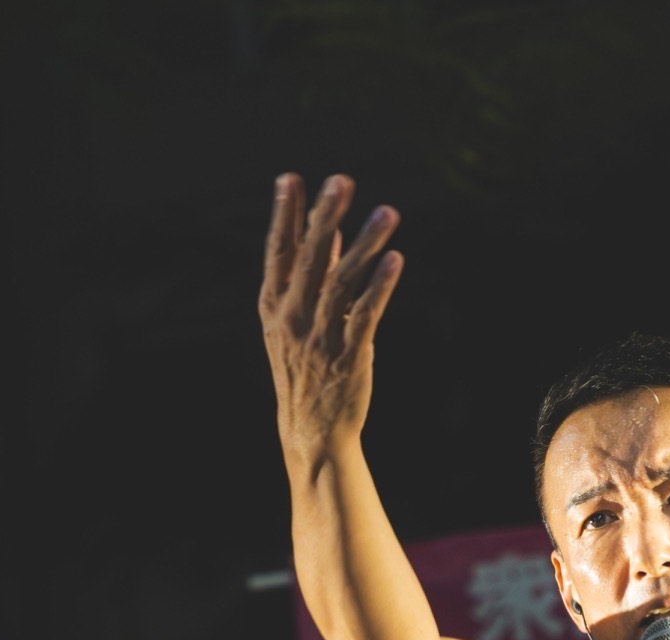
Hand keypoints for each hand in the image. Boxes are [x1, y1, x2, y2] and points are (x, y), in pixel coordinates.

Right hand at [259, 173, 403, 462]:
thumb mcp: (294, 321)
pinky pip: (365, 314)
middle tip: (341, 181)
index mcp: (274, 306)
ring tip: (387, 212)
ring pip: (342, 282)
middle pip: (310, 259)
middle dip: (325, 217)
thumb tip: (327, 231)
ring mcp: (319, 337)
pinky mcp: (349, 355)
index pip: (278, 252)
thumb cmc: (304, 367)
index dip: (285, 216)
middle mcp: (292, 318)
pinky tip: (396, 259)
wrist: (312, 429)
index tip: (290, 179)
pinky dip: (381, 286)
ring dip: (365, 244)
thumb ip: (312, 276)